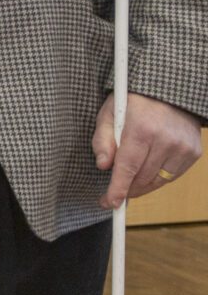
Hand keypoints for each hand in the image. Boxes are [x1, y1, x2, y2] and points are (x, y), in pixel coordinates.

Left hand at [93, 92, 202, 209]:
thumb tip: (103, 166)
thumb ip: (102, 139)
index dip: (118, 189)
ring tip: (129, 181)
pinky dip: (158, 178)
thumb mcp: (109, 113)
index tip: (110, 203)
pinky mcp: (194, 152)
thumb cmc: (134, 102)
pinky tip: (147, 170)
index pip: (127, 167)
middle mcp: (166, 139)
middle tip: (112, 195)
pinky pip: (172, 176)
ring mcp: (183, 147)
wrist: (170, 91)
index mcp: (142, 129)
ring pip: (158, 181)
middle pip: (142, 177)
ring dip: (141, 185)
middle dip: (126, 189)